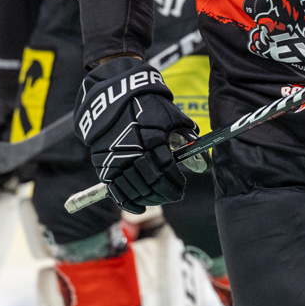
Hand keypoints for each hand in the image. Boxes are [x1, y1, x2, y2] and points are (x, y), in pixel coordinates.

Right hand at [77, 56, 198, 212]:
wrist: (112, 98)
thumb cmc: (146, 104)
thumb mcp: (171, 115)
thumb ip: (186, 135)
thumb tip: (200, 158)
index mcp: (153, 140)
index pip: (167, 171)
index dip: (176, 183)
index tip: (182, 187)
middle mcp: (134, 152)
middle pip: (152, 184)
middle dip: (166, 194)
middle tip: (174, 195)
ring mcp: (117, 161)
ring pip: (136, 190)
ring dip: (150, 199)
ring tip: (159, 198)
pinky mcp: (104, 166)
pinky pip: (117, 192)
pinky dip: (128, 203)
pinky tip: (140, 207)